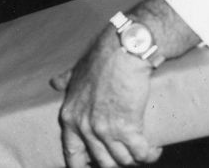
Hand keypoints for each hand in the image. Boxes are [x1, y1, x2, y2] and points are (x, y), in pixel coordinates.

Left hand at [51, 29, 161, 167]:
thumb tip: (54, 82)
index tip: (92, 167)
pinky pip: (141, 153)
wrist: (123, 51)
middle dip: (117, 161)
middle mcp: (85, 128)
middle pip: (103, 162)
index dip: (82, 166)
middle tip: (126, 153)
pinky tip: (154, 149)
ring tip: (142, 150)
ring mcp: (105, 130)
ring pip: (123, 160)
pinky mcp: (128, 128)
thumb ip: (66, 80)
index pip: (72, 154)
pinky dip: (150, 154)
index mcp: (70, 117)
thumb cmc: (101, 59)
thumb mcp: (76, 72)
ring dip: (135, 158)